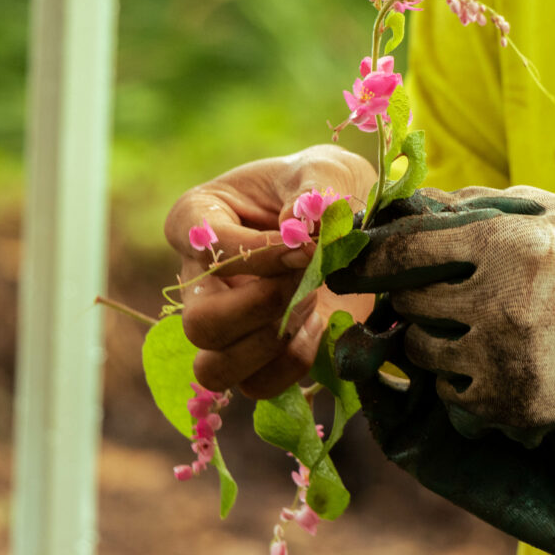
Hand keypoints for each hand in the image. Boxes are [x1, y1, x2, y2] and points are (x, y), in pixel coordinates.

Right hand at [164, 145, 375, 397]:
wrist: (356, 226)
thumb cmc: (326, 187)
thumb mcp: (325, 169)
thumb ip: (315, 187)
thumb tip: (299, 225)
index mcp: (199, 219)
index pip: (202, 245)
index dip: (255, 253)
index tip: (304, 247)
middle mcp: (200, 280)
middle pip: (198, 324)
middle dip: (259, 309)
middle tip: (305, 280)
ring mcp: (226, 325)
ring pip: (215, 370)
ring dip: (272, 345)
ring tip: (312, 303)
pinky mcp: (258, 356)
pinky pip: (258, 385)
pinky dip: (293, 362)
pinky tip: (320, 324)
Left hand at [328, 186, 554, 433]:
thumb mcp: (554, 212)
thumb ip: (478, 206)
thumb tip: (411, 203)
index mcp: (509, 242)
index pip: (407, 249)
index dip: (368, 256)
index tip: (347, 263)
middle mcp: (503, 299)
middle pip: (407, 303)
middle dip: (404, 297)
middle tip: (419, 294)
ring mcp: (511, 358)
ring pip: (422, 352)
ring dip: (426, 338)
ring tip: (458, 324)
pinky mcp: (521, 405)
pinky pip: (453, 393)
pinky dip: (458, 376)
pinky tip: (486, 357)